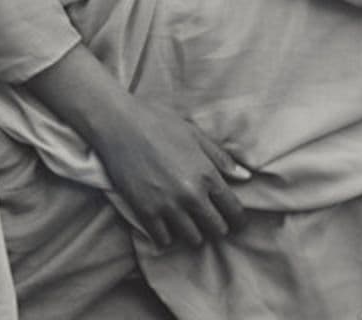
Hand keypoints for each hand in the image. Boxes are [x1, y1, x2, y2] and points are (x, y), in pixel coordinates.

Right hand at [91, 96, 250, 247]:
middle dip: (215, 225)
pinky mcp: (145, 210)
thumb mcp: (194, 134)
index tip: (232, 218)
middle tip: (206, 218)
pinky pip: (164, 239)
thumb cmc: (156, 122)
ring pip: (193, 238)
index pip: (235, 212)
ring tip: (186, 221)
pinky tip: (164, 225)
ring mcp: (168, 205)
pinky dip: (166, 235)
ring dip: (192, 231)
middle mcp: (191, 195)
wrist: (116, 123)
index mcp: (207, 175)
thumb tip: (246, 177)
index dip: (237, 218)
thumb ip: (221, 158)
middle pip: (217, 229)